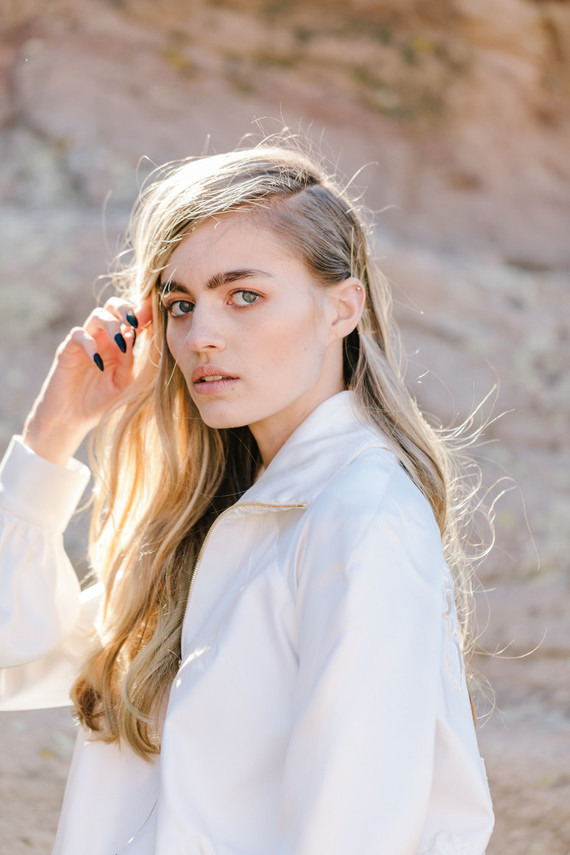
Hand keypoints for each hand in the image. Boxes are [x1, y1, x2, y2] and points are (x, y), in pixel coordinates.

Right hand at [22, 296, 153, 465]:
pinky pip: (78, 335)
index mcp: (119, 343)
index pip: (131, 318)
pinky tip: (98, 363)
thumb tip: (132, 334)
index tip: (155, 316)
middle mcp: (103, 338)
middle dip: (125, 307)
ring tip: (119, 345)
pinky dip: (90, 345)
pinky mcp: (67, 350)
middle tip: (134, 323)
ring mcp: (85, 342)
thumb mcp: (122, 382)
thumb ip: (129, 361)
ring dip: (111, 324)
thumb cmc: (100, 401)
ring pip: (97, 314)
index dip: (143, 313)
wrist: (72, 419)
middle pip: (112, 305)